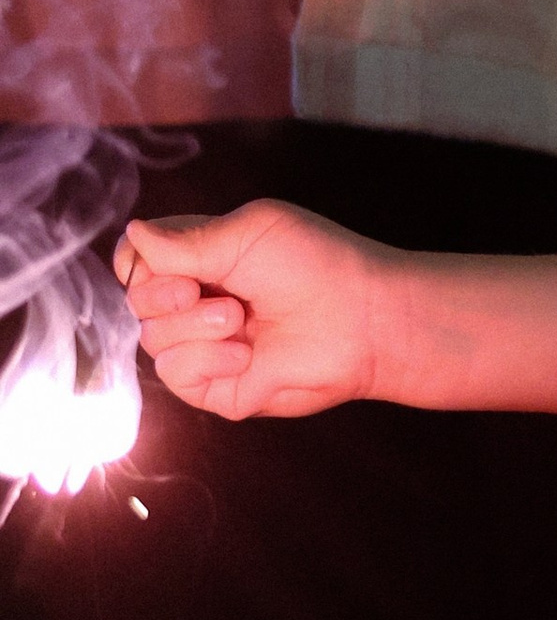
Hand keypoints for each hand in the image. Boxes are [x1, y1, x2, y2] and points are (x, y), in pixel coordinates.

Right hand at [115, 203, 405, 421]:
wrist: (362, 319)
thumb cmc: (316, 264)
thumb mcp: (247, 234)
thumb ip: (183, 239)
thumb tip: (131, 233)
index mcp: (203, 258)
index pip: (138, 261)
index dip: (138, 262)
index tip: (164, 259)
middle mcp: (199, 302)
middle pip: (137, 299)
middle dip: (163, 293)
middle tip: (205, 290)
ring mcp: (206, 346)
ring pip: (151, 338)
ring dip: (192, 325)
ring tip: (241, 318)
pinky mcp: (217, 386)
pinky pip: (174, 374)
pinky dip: (205, 359)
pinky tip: (244, 353)